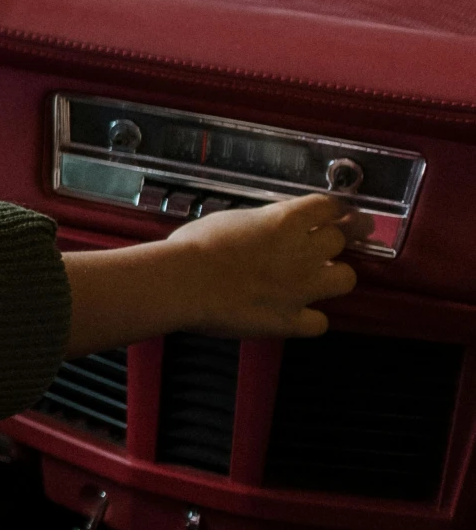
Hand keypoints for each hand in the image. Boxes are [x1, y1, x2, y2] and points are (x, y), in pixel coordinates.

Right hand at [170, 193, 363, 338]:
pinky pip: (320, 323)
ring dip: (335, 277)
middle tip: (327, 243)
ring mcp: (302, 288)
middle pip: (341, 239)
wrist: (184, 283)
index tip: (338, 212)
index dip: (336, 209)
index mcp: (286, 220)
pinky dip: (310, 319)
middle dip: (335, 239)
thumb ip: (261, 224)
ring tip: (318, 279)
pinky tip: (297, 315)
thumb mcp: (231, 220)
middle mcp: (303, 252)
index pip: (329, 206)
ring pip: (346, 279)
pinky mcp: (291, 320)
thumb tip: (269, 229)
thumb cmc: (195, 246)